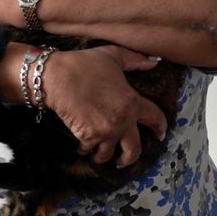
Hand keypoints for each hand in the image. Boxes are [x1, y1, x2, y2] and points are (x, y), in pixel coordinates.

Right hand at [42, 45, 166, 167]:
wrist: (56, 76)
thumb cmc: (84, 63)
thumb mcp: (114, 55)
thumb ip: (136, 60)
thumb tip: (155, 61)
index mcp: (132, 102)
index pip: (155, 119)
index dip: (160, 128)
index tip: (160, 135)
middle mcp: (122, 121)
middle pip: (134, 149)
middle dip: (129, 158)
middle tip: (124, 160)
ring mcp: (105, 131)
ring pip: (108, 154)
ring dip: (104, 155)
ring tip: (100, 153)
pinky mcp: (87, 137)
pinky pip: (89, 150)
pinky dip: (85, 149)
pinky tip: (83, 145)